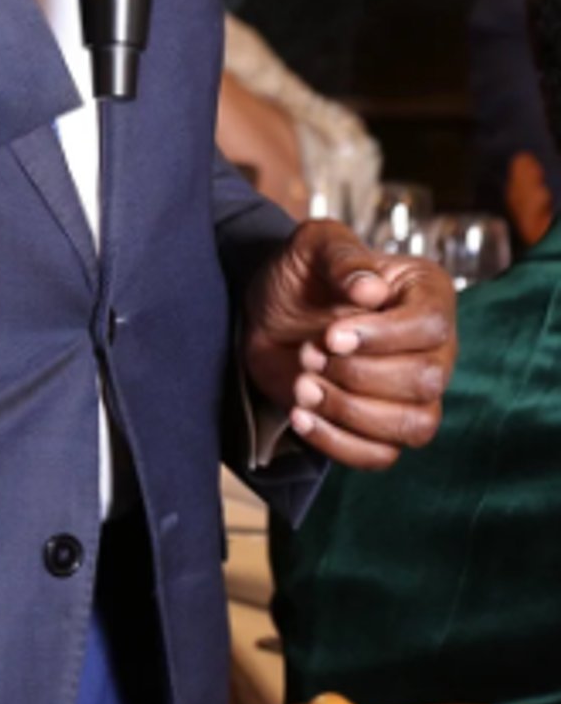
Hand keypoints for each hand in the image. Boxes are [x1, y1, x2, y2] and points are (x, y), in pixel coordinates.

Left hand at [241, 220, 455, 470]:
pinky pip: (382, 456)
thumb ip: (342, 257)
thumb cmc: (300, 275)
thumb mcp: (312, 247)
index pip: (431, 327)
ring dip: (349, 411)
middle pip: (427, 381)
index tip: (331, 335)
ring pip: (413, 426)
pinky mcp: (382, 428)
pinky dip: (338, 443)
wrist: (269, 315)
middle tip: (307, 353)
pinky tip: (300, 416)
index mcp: (427, 294)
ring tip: (302, 386)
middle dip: (357, 373)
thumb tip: (372, 290)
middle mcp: (434, 348)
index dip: (382, 337)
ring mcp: (413, 393)